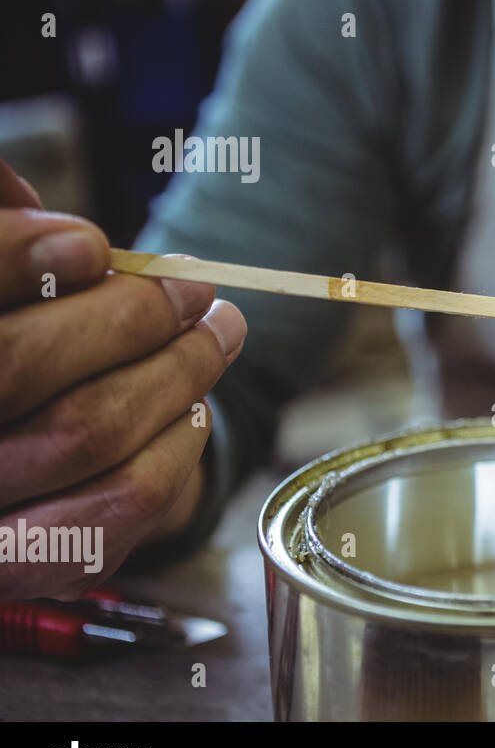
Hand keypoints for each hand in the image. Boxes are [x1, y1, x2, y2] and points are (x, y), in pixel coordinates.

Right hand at [0, 159, 246, 598]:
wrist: (22, 471)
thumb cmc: (17, 351)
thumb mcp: (3, 294)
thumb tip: (12, 183)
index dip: (7, 257)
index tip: (89, 245)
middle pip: (15, 364)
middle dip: (127, 312)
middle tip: (193, 286)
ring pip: (89, 429)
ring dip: (179, 368)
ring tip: (221, 331)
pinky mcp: (35, 565)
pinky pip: (130, 495)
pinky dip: (180, 439)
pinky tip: (192, 406)